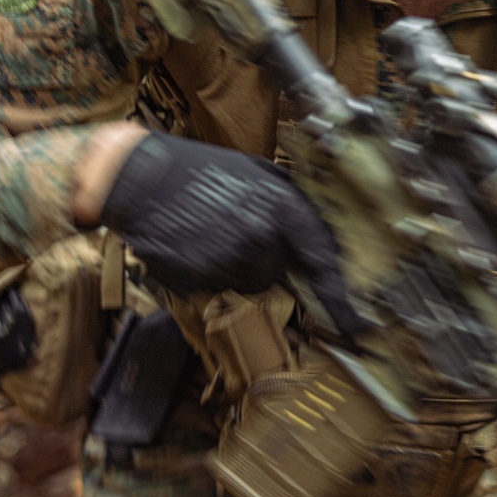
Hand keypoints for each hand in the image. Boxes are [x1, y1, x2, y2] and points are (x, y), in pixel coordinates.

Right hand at [100, 131, 360, 335]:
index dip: (341, 297)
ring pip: (246, 281)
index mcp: (280, 206)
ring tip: (209, 233)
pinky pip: (215, 287)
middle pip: (277, 271)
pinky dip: (206, 271)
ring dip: (234, 265)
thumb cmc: (201, 171)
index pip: (322, 259)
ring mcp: (226, 260)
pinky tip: (191, 244)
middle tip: (234, 229)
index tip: (357, 325)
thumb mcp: (258, 175)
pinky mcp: (197, 279)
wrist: (139, 177)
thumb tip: (319, 238)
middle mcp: (258, 236)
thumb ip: (290, 207)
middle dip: (263, 257)